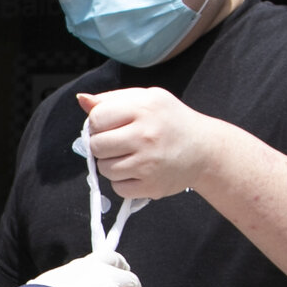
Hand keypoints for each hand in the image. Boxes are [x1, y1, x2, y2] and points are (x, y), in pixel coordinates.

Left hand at [80, 87, 230, 201]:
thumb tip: (82, 100)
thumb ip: (112, 99)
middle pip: (97, 146)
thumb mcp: (147, 99)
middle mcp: (146, 134)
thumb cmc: (171, 121)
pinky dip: (123, 182)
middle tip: (118, 144)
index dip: (97, 124)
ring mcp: (148, 162)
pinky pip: (118, 188)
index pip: (97, 119)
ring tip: (130, 157)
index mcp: (143, 107)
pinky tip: (137, 171)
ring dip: (111, 165)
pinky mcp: (151, 185)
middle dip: (102, 146)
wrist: (204, 150)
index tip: (109, 126)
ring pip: (105, 169)